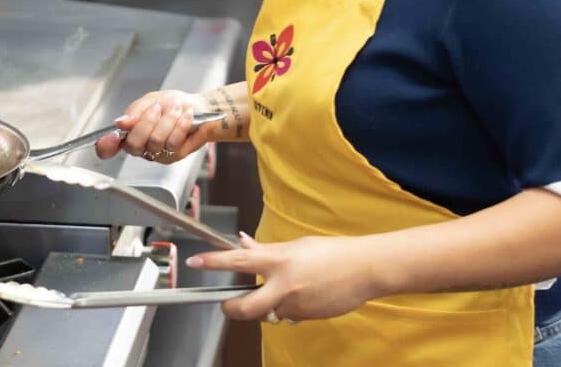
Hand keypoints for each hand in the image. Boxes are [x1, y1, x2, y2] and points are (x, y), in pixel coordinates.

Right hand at [94, 90, 213, 163]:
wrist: (198, 106)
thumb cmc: (172, 104)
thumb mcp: (151, 100)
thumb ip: (135, 111)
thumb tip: (120, 123)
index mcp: (129, 132)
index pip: (109, 148)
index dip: (106, 146)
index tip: (110, 136)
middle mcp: (141, 146)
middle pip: (133, 144)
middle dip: (147, 122)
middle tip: (157, 108)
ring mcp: (157, 153)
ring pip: (155, 141)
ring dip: (168, 120)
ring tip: (175, 108)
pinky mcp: (174, 155)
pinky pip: (173, 143)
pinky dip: (181, 125)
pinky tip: (186, 116)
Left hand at [187, 232, 379, 321]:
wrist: (365, 270)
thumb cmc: (332, 252)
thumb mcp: (296, 245)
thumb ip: (267, 248)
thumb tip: (243, 242)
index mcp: (280, 260)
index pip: (239, 260)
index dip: (213, 262)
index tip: (196, 261)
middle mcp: (284, 285)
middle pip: (245, 307)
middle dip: (231, 308)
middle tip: (226, 302)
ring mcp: (295, 305)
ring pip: (268, 312)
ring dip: (267, 304)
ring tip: (286, 287)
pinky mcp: (306, 318)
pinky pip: (287, 315)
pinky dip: (287, 306)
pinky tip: (303, 293)